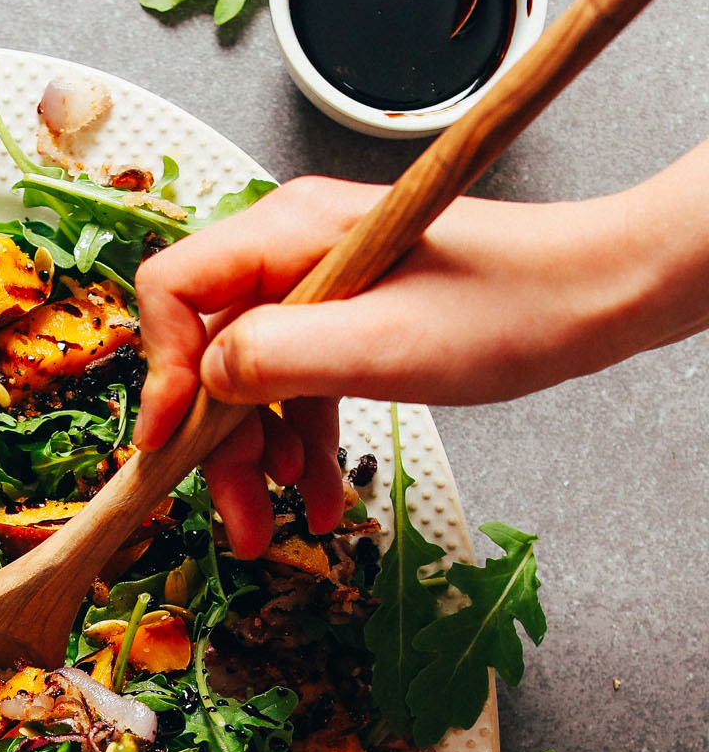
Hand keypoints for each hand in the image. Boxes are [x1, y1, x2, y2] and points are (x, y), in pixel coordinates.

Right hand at [133, 170, 669, 557]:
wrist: (591, 297)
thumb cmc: (509, 306)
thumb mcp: (384, 347)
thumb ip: (278, 358)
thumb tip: (205, 382)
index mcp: (289, 232)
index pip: (174, 291)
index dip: (159, 372)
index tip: (168, 445)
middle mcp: (291, 251)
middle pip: (207, 352)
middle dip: (215, 443)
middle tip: (236, 517)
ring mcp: (318, 287)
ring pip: (249, 381)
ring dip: (257, 457)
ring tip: (281, 519)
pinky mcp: (346, 319)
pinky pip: (296, 386)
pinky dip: (300, 444)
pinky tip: (319, 494)